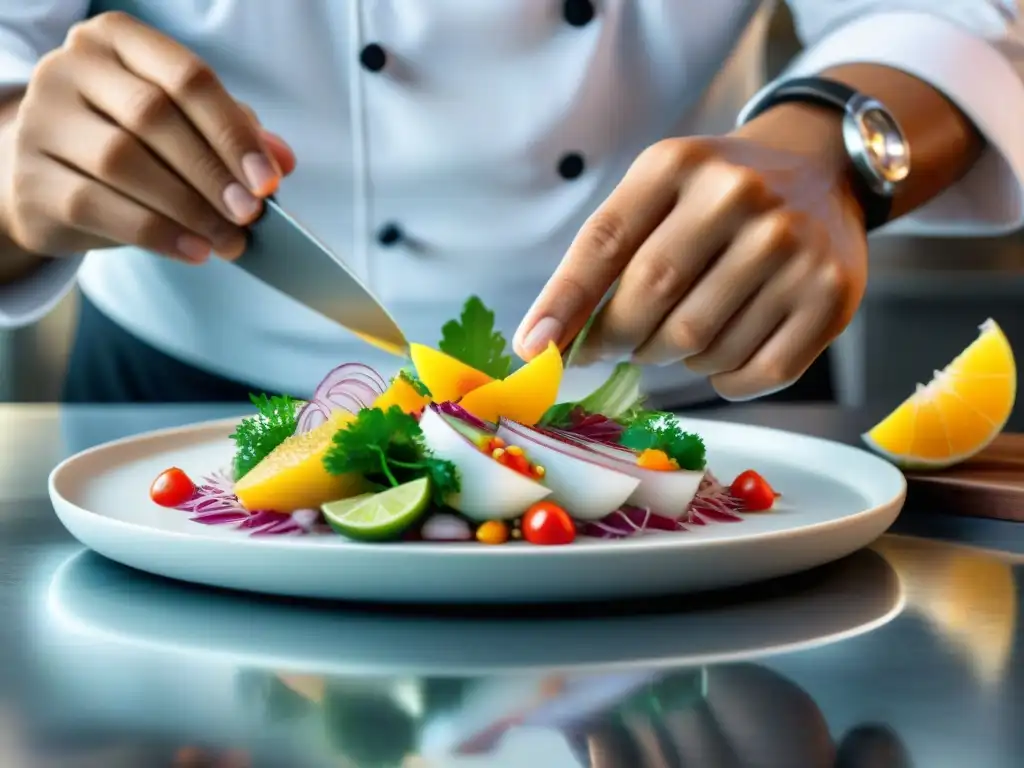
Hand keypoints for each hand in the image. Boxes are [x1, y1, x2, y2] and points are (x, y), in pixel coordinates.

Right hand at [0, 11, 295, 263]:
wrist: (49, 174)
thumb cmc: (132, 142)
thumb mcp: (185, 127)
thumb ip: (234, 133)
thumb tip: (282, 159)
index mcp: (117, 41)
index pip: (187, 77)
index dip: (232, 132)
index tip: (268, 180)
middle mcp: (70, 69)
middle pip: (153, 117)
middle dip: (212, 173)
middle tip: (250, 215)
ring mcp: (42, 121)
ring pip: (123, 162)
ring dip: (189, 209)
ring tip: (230, 241)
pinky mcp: (30, 179)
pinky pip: (98, 206)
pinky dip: (156, 233)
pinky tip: (194, 250)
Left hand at [514, 105, 867, 400]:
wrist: (820, 169)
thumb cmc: (716, 194)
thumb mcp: (657, 192)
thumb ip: (602, 256)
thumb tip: (543, 342)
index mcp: (680, 164)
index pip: (605, 243)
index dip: (564, 302)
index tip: (534, 348)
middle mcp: (740, 197)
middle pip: (651, 302)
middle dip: (620, 339)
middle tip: (618, 343)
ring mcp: (793, 248)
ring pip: (700, 348)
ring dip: (674, 359)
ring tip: (682, 332)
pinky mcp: (830, 296)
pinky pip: (756, 373)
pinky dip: (724, 380)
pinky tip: (721, 354)